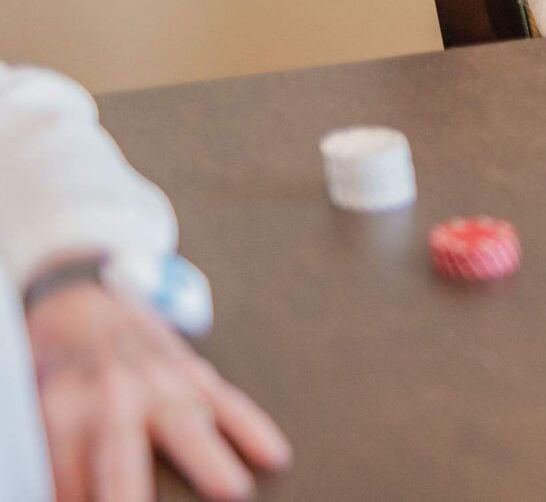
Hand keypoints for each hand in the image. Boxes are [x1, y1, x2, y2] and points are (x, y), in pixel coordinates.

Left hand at [28, 277, 289, 501]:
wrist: (78, 296)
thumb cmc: (56, 366)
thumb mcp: (39, 405)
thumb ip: (58, 450)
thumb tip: (64, 494)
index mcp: (63, 406)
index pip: (65, 471)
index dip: (75, 498)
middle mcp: (113, 392)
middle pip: (121, 450)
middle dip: (128, 487)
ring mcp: (160, 379)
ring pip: (188, 423)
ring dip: (210, 459)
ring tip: (232, 491)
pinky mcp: (194, 371)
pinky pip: (229, 401)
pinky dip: (253, 428)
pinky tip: (274, 455)